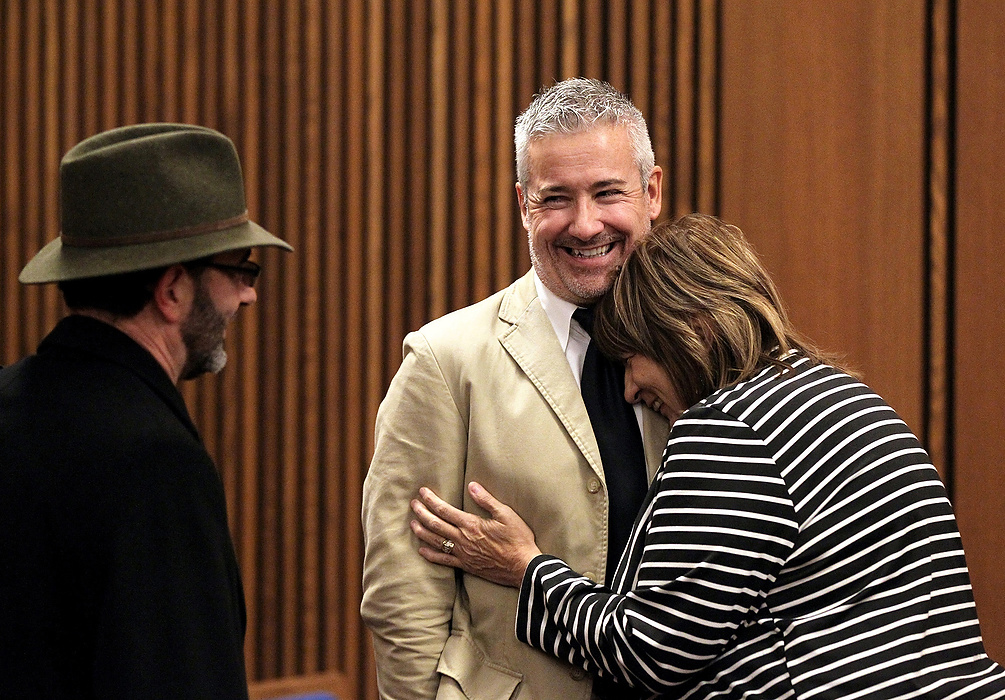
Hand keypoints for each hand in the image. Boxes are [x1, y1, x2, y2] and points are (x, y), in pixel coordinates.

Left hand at [410, 482, 541, 587]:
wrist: (523, 567)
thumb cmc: (518, 539)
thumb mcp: (506, 514)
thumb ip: (487, 500)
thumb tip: (472, 485)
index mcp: (471, 524)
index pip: (444, 510)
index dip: (431, 500)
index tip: (422, 492)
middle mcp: (463, 539)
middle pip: (435, 524)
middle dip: (422, 513)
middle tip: (413, 504)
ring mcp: (463, 554)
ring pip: (435, 541)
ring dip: (422, 531)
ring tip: (412, 523)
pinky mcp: (466, 566)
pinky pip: (443, 560)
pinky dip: (430, 555)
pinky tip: (422, 550)